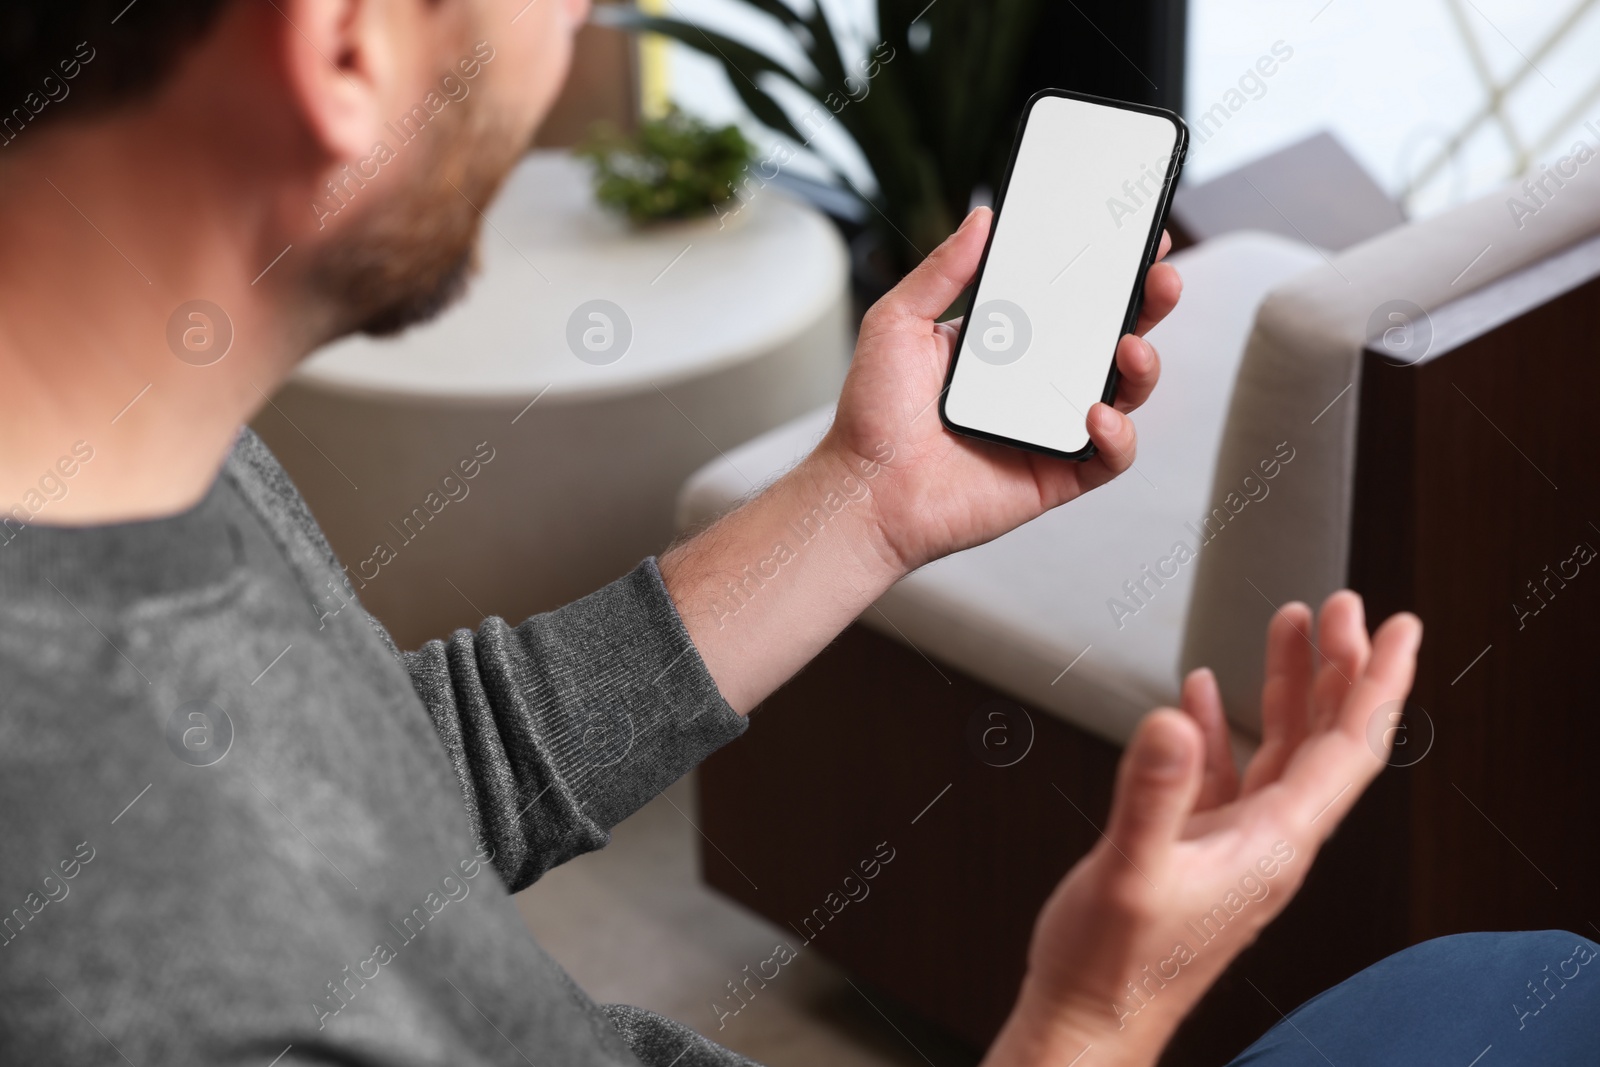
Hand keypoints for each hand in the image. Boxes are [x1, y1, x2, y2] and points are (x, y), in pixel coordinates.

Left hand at [818, 207, 1181, 574]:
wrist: (863, 490)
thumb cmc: (873, 415)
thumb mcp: (898, 322)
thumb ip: (943, 272)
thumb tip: (982, 219)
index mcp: (1007, 343)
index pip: (1070, 298)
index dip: (1107, 270)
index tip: (1132, 235)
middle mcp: (1036, 383)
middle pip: (1111, 338)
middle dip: (1147, 305)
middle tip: (1159, 277)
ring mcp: (1051, 428)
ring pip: (1123, 393)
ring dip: (1143, 366)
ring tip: (1131, 347)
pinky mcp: (1057, 474)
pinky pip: (1109, 456)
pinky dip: (1118, 436)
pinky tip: (1097, 415)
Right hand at [982, 593, 1422, 1066]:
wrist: (1087, 1020)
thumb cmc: (1112, 967)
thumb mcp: (1130, 872)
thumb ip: (1153, 794)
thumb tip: (1177, 717)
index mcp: (1272, 844)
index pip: (1348, 748)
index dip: (1378, 681)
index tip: (1396, 626)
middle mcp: (1266, 843)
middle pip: (1324, 739)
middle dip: (1339, 667)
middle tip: (1342, 607)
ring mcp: (1233, 847)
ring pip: (1279, 750)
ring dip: (1288, 687)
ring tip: (1288, 630)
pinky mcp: (1194, 852)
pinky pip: (1227, 776)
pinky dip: (1224, 728)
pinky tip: (1206, 701)